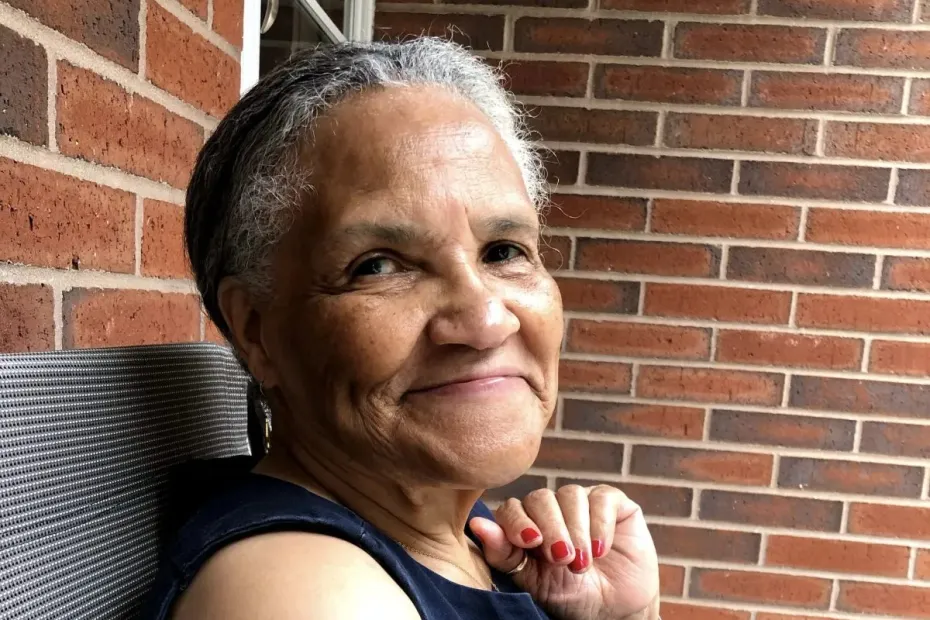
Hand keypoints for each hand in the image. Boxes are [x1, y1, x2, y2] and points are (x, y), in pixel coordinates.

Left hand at [470, 485, 658, 619]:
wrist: (614, 608)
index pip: (512, 508)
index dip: (518, 521)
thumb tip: (475, 525)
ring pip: (570, 494)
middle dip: (551, 529)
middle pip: (541, 498)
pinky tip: (600, 549)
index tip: (530, 542)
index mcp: (525, 523)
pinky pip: (602, 497)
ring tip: (582, 563)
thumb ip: (504, 554)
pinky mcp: (611, 502)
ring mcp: (581, 501)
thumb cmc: (568, 594)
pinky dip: (600, 523)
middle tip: (561, 559)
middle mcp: (551, 507)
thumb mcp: (532, 581)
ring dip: (576, 530)